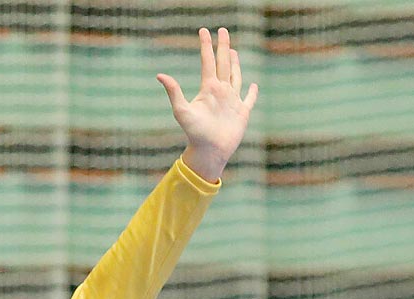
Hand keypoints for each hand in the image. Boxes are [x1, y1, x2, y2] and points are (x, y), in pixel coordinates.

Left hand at [157, 26, 257, 183]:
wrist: (209, 152)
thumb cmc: (194, 133)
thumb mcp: (182, 111)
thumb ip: (174, 92)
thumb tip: (159, 75)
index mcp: (208, 89)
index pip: (208, 62)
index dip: (206, 46)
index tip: (204, 31)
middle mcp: (220, 92)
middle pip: (223, 64)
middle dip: (223, 47)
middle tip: (223, 31)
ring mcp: (232, 102)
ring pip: (235, 77)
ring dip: (235, 65)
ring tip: (233, 52)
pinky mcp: (242, 113)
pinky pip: (249, 100)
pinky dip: (252, 93)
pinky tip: (253, 86)